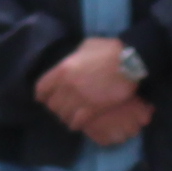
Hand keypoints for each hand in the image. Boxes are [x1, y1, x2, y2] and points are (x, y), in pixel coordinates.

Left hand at [30, 35, 150, 144]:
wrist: (130, 62)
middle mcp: (67, 86)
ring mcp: (79, 99)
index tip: (44, 98)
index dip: (42, 95)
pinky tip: (78, 123)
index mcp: (62, 69)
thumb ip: (75, 56)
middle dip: (56, 107)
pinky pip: (76, 122)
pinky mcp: (92, 109)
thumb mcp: (86, 46)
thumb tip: (73, 59)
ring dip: (65, 116)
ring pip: (63, 115)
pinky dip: (75, 124)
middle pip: (52, 104)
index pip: (41, 88)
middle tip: (62, 107)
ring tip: (70, 116)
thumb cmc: (109, 50)